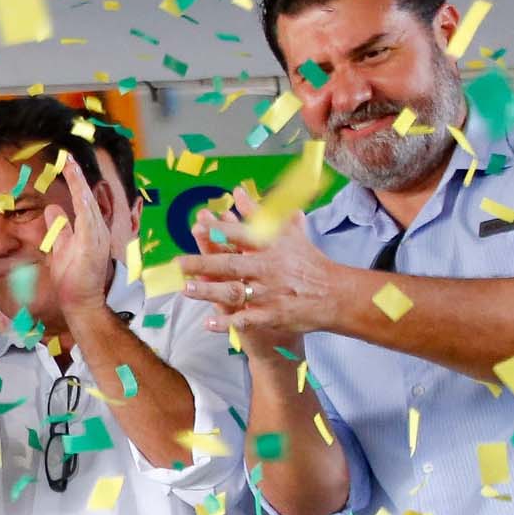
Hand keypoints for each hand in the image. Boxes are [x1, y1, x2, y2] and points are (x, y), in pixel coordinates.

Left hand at [45, 150, 134, 314]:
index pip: (82, 200)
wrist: (80, 301)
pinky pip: (88, 219)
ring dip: (79, 183)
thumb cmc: (73, 277)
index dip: (75, 182)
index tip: (66, 164)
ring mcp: (97, 236)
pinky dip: (83, 203)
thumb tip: (52, 208)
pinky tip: (77, 189)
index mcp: (90, 229)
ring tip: (69, 164)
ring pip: (88, 203)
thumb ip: (59, 228)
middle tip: (66, 157)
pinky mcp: (92, 244)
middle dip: (77, 176)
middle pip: (87, 197)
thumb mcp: (62, 246)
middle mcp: (97, 229)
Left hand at [181, 184, 348, 351]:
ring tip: (186, 289)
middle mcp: (269, 269)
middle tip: (179, 263)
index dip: (221, 230)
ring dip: (210, 291)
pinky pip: (246, 319)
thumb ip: (259, 213)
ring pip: (235, 292)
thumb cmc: (306, 261)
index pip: (243, 235)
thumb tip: (237, 191)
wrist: (335, 294)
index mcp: (272, 247)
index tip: (199, 223)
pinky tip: (209, 323)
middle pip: (232, 265)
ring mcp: (270, 293)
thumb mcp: (287, 234)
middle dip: (204, 264)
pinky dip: (228, 322)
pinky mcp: (272, 315)